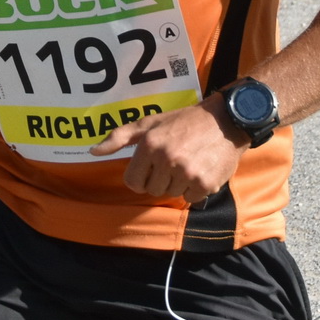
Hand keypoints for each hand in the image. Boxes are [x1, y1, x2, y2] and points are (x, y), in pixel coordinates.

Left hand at [89, 99, 245, 203]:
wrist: (226, 120)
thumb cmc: (184, 121)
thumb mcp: (150, 123)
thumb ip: (120, 137)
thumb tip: (93, 151)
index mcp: (150, 145)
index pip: (132, 182)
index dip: (142, 176)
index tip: (153, 166)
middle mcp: (166, 159)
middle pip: (152, 190)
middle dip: (161, 178)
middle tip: (175, 160)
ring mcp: (186, 173)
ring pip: (172, 194)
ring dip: (179, 183)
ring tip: (189, 162)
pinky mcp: (205, 184)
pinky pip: (191, 199)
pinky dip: (195, 188)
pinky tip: (201, 169)